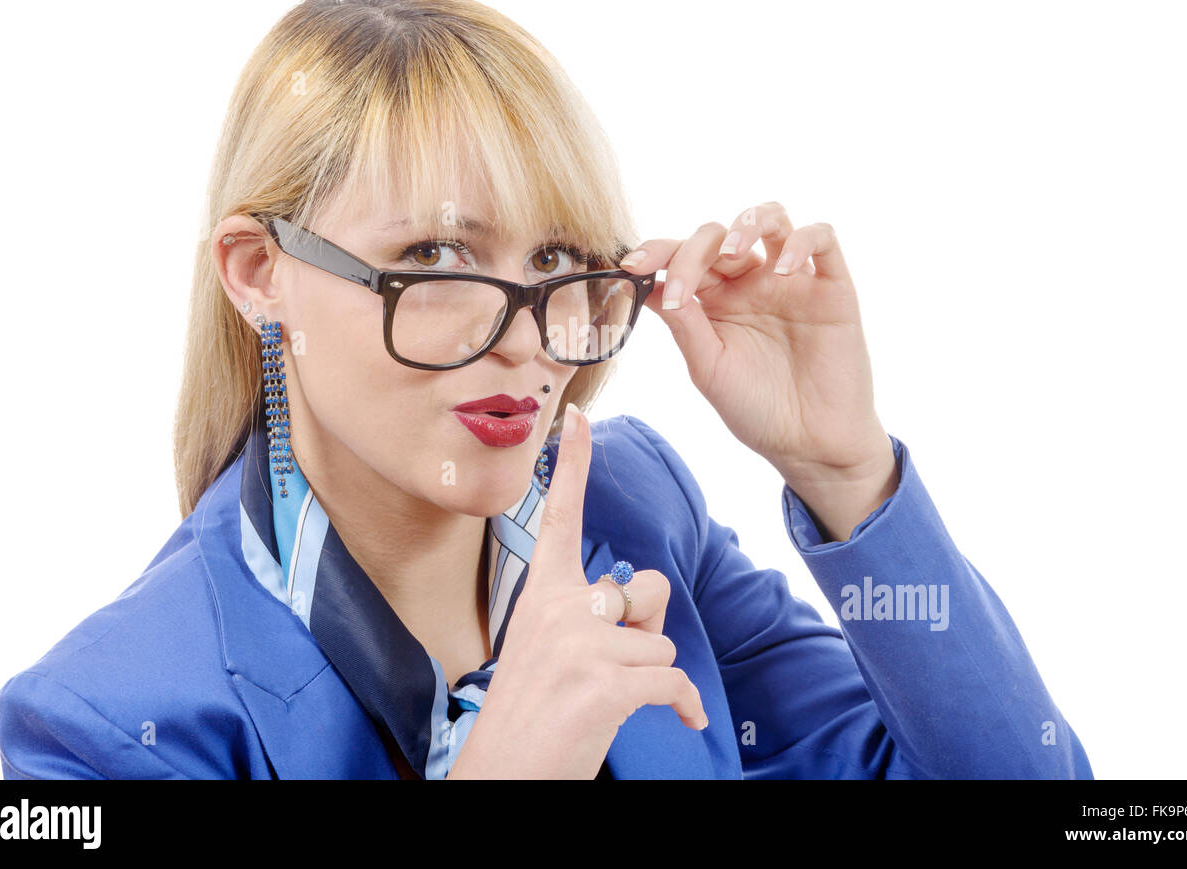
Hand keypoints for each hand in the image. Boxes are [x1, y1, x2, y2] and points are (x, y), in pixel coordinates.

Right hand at [446, 402, 708, 779]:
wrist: (504, 771)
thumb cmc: (534, 712)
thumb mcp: (557, 647)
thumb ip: (599, 611)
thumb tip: (647, 598)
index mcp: (543, 593)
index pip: (562, 516)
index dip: (573, 463)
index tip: (577, 414)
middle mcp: (559, 607)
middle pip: (647, 588)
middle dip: (646, 628)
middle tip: (610, 666)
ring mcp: (580, 643)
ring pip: (660, 641)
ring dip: (649, 676)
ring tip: (607, 700)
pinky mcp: (604, 681)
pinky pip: (672, 680)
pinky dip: (682, 706)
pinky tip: (675, 721)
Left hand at [626, 202, 893, 486]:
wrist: (810, 444)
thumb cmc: (757, 411)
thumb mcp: (709, 368)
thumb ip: (684, 324)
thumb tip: (646, 285)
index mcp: (716, 301)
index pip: (683, 257)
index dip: (656, 252)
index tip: (631, 267)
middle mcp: (751, 283)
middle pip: (718, 235)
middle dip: (692, 249)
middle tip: (681, 283)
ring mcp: (792, 281)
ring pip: (772, 218)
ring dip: (747, 223)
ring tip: (733, 253)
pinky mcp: (833, 287)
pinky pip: (823, 238)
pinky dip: (802, 242)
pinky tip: (783, 271)